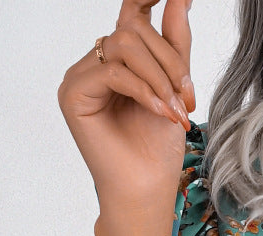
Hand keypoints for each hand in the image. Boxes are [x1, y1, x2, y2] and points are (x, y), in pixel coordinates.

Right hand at [57, 0, 194, 219]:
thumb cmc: (157, 148)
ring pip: (124, 45)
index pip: (132, 14)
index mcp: (118, 61)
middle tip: (189, 97)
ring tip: (176, 110)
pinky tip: (160, 113)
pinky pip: (114, 72)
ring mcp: (80, 77)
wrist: (145, 190)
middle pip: (133, 30)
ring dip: (159, 77)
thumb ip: (175, 44)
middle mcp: (95, 64)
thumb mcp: (175, 88)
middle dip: (169, 61)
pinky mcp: (73, 95)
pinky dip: (143, 90)